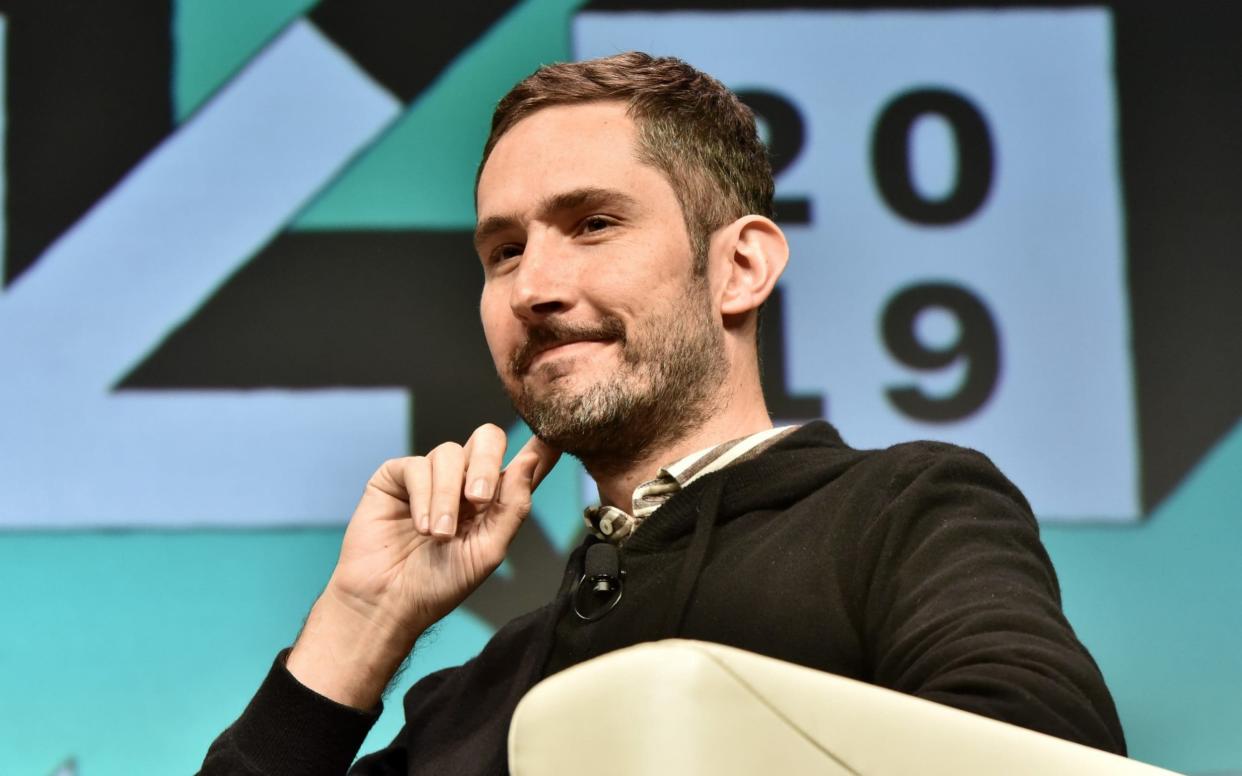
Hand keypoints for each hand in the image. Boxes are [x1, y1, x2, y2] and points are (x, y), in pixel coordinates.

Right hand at [287, 424, 559, 707]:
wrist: (389, 601)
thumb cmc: (439, 583)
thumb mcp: (489, 550)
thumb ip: (513, 507)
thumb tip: (530, 461)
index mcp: (493, 499)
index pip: (522, 464)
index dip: (540, 445)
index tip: (554, 436)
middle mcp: (463, 479)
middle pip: (487, 439)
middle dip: (486, 464)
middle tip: (478, 499)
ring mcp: (430, 475)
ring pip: (450, 453)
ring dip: (447, 497)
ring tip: (440, 534)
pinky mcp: (397, 476)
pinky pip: (417, 465)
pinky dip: (423, 496)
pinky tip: (422, 526)